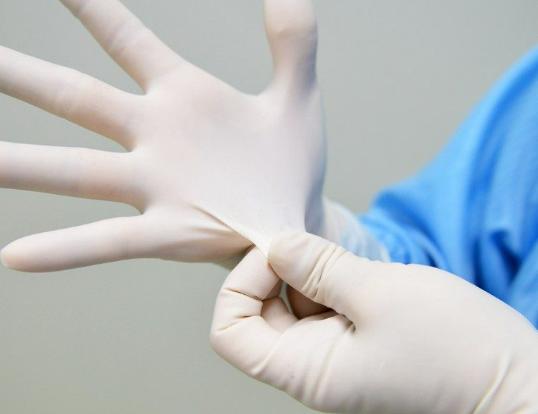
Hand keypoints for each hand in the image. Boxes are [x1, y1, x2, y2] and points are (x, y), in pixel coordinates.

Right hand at [0, 0, 330, 271]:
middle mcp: (155, 137)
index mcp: (182, 97)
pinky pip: (110, 240)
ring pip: (75, 171)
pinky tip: (16, 256)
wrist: (296, 224)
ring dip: (20, 165)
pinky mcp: (169, 232)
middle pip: (74, 97)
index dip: (86, 5)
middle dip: (20, 75)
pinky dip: (66, 248)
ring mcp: (156, 186)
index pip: (123, 39)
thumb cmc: (291, 165)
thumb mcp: (298, 97)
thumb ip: (293, 42)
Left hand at [211, 232, 537, 413]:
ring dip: (307, 270)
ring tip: (342, 256)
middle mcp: (313, 365)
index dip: (242, 286)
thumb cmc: (455, 349)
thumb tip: (276, 245)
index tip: (280, 255)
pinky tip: (354, 265)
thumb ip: (319, 268)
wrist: (514, 382)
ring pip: (292, 302)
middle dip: (275, 271)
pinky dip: (330, 276)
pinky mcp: (357, 337)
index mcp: (306, 370)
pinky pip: (324, 301)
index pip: (231, 333)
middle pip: (258, 313)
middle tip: (309, 242)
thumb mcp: (379, 294)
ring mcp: (335, 351)